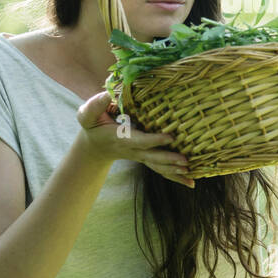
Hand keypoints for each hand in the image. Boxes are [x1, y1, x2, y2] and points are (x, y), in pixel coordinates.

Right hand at [75, 91, 195, 188]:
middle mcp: (133, 149)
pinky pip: (161, 169)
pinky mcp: (146, 157)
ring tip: (190, 174)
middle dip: (168, 160)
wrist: (95, 145)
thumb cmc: (92, 125)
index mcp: (122, 138)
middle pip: (152, 157)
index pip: (140, 140)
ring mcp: (140, 155)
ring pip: (158, 166)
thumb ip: (96, 105)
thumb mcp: (87, 115)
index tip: (170, 137)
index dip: (155, 140)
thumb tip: (110, 94)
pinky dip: (176, 176)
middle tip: (185, 162)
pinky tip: (190, 182)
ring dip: (174, 171)